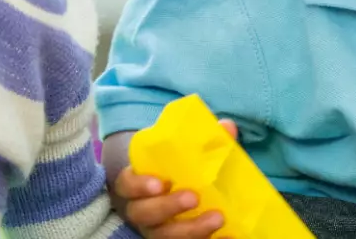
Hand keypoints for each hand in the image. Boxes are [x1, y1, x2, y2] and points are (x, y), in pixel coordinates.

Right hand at [112, 119, 238, 238]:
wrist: (180, 193)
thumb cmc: (178, 171)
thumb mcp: (185, 154)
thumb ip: (204, 141)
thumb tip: (227, 127)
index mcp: (138, 183)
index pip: (126, 184)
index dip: (139, 185)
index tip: (160, 183)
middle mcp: (142, 210)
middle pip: (143, 214)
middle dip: (167, 207)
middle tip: (194, 198)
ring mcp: (156, 230)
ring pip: (163, 236)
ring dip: (191, 230)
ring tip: (218, 218)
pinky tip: (229, 235)